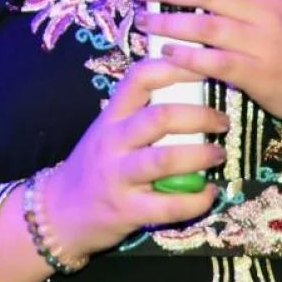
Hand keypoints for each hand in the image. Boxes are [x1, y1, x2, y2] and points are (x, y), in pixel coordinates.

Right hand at [45, 57, 228, 259]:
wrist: (58, 214)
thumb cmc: (94, 166)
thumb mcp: (109, 130)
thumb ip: (140, 112)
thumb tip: (190, 87)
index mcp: (112, 115)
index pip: (141, 77)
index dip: (175, 68)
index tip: (205, 66)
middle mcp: (113, 141)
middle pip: (159, 117)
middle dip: (199, 116)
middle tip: (223, 121)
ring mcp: (118, 176)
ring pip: (164, 159)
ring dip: (200, 155)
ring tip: (220, 153)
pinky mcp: (126, 211)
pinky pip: (167, 205)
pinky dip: (196, 200)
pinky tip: (210, 193)